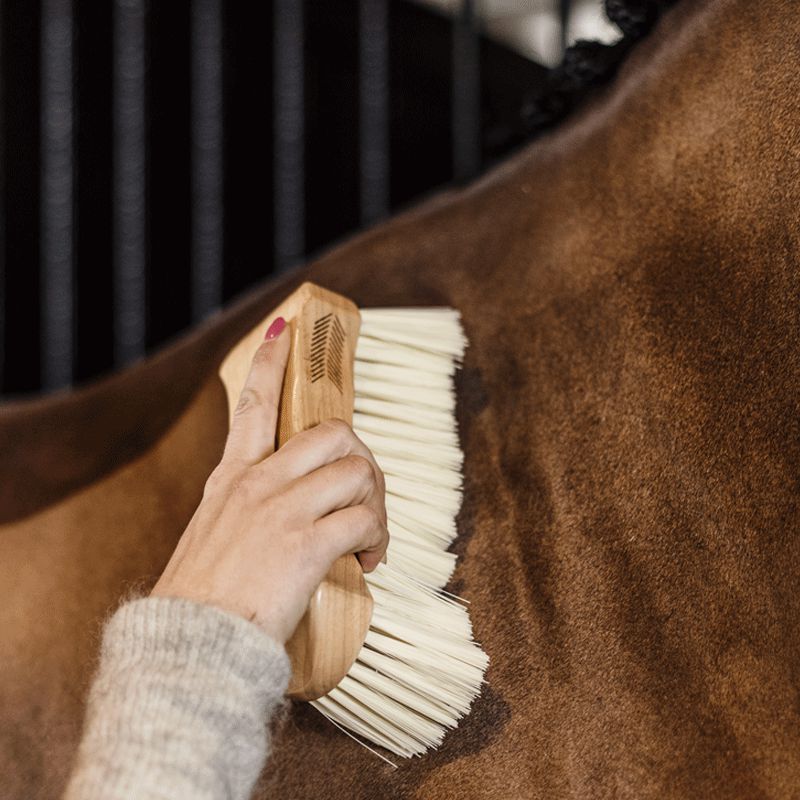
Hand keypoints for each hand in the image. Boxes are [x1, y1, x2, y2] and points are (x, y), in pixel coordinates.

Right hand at [151, 317, 388, 644]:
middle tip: (365, 496)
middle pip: (334, 433)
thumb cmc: (202, 602)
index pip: (254, 404)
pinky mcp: (305, 544)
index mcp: (232, 479)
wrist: (189, 648)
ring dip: (376, 503)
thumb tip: (286, 515)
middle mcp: (257, 484)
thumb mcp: (212, 538)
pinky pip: (365, 521)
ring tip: (368, 538)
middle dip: (363, 458)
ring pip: (358, 471)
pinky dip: (378, 540)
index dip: (273, 362)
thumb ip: (245, 513)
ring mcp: (281, 510)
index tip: (287, 330)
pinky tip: (367, 562)